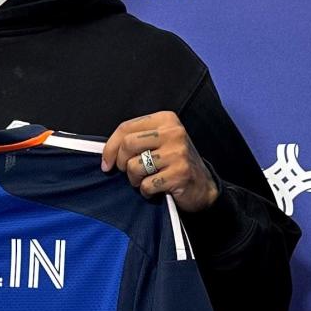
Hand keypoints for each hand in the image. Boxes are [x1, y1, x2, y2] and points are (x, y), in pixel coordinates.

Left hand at [100, 112, 219, 211]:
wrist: (203, 186)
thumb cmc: (174, 163)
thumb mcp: (158, 142)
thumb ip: (136, 139)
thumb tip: (107, 153)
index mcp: (165, 119)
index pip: (125, 128)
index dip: (110, 147)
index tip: (106, 163)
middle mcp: (173, 132)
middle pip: (127, 145)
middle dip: (122, 163)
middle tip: (129, 172)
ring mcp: (178, 153)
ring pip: (134, 166)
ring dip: (135, 179)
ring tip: (147, 180)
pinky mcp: (179, 173)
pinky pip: (146, 184)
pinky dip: (146, 191)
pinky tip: (157, 189)